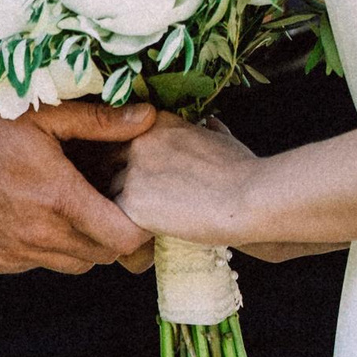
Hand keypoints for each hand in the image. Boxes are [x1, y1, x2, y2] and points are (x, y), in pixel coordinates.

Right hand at [0, 98, 152, 275]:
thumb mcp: (41, 116)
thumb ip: (98, 121)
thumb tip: (146, 117)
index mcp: (60, 200)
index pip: (123, 239)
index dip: (138, 228)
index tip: (134, 207)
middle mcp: (41, 236)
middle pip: (102, 256)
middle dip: (111, 234)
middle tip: (103, 204)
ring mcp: (16, 254)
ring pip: (70, 264)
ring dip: (78, 244)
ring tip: (66, 209)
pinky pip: (35, 264)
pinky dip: (42, 248)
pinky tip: (29, 216)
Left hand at [115, 115, 261, 252]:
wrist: (248, 197)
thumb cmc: (242, 170)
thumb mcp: (223, 139)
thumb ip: (208, 130)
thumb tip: (211, 123)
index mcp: (156, 122)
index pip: (122, 135)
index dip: (127, 157)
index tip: (140, 173)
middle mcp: (139, 140)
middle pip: (108, 160)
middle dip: (116, 178)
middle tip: (131, 199)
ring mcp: (132, 169)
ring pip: (110, 189)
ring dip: (121, 204)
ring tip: (138, 220)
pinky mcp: (131, 200)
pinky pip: (115, 216)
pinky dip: (125, 225)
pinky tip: (143, 235)